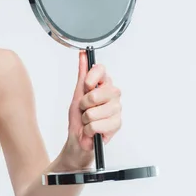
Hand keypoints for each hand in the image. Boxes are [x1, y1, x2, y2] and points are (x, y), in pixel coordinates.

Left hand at [63, 51, 121, 169]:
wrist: (78, 140)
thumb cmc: (78, 118)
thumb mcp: (77, 94)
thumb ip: (82, 74)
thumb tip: (83, 55)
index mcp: (104, 84)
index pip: (101, 70)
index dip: (91, 78)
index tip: (86, 86)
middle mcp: (113, 94)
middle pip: (96, 93)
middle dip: (84, 104)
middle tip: (85, 110)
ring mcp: (117, 109)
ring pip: (95, 111)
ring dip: (86, 119)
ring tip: (89, 121)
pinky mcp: (117, 124)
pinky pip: (96, 125)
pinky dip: (90, 129)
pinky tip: (93, 130)